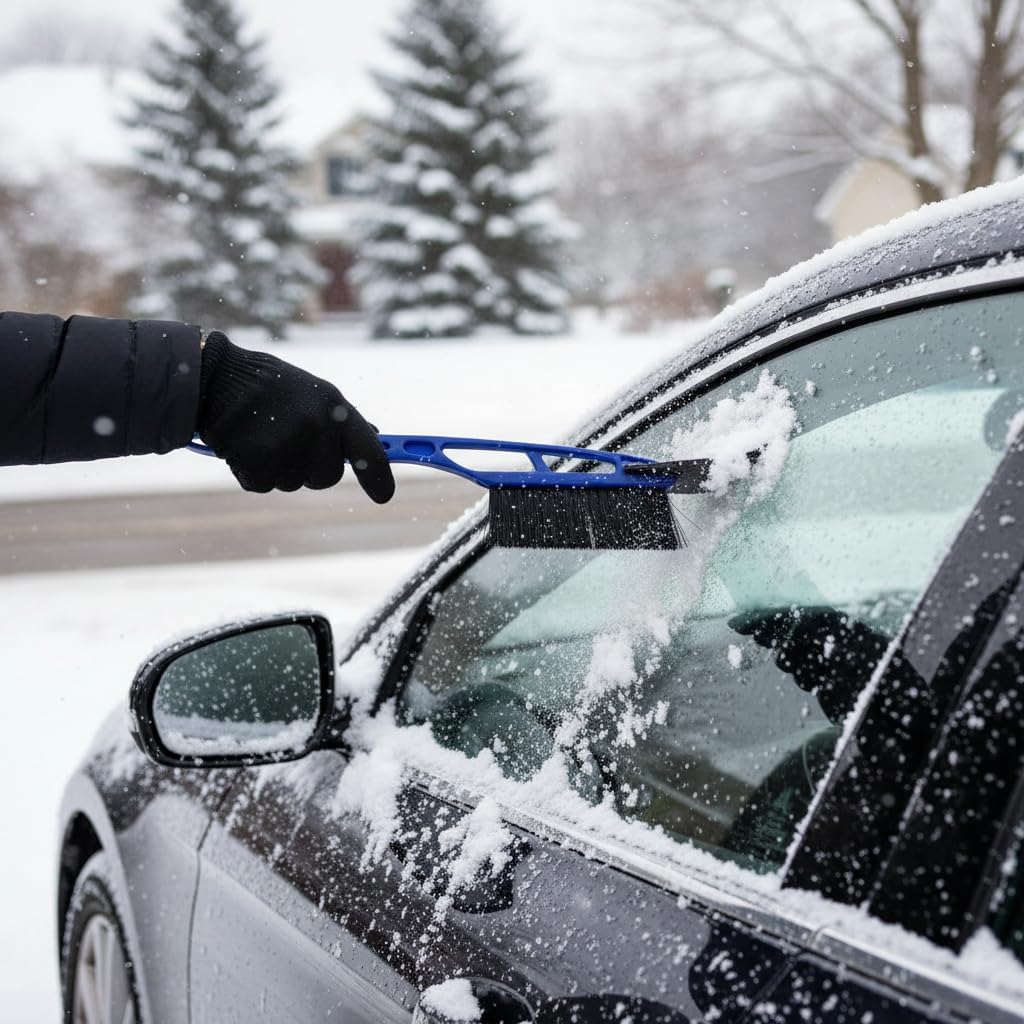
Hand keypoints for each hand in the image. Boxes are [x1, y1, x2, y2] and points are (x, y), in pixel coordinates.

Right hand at [196, 331, 394, 500]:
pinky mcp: (258, 465)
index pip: (369, 453)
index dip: (379, 478)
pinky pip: (265, 484)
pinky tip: (246, 445)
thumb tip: (375, 441)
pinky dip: (254, 471)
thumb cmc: (272, 387)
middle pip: (327, 477)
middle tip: (290, 440)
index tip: (384, 495)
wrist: (218, 378)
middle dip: (312, 467)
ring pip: (294, 483)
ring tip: (264, 434)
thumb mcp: (316, 393)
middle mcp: (316, 430)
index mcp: (335, 410)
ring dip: (281, 468)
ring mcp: (288, 449)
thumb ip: (343, 421)